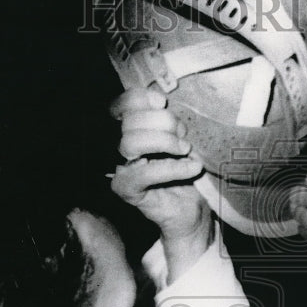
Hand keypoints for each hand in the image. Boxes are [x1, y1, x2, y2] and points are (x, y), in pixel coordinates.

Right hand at [110, 87, 210, 243]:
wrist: (191, 206)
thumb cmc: (183, 167)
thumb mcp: (176, 135)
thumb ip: (163, 118)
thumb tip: (158, 102)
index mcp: (123, 128)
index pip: (120, 104)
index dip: (140, 99)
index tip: (163, 103)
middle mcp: (113, 146)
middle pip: (129, 121)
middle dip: (163, 123)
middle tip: (183, 136)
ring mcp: (116, 168)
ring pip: (131, 142)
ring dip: (166, 142)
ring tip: (186, 151)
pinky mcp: (125, 190)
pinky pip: (145, 173)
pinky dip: (174, 168)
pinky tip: (193, 168)